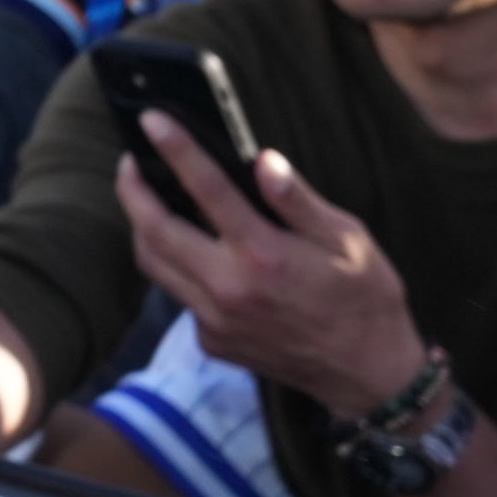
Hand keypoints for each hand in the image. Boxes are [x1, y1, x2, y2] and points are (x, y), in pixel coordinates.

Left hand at [113, 119, 424, 414]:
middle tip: (128, 161)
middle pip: (155, 231)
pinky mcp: (212, 342)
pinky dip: (176, 267)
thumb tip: (264, 161)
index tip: (151, 122)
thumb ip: (298, 201)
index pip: (207, 190)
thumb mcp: (348, 240)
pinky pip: (179, 296)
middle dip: (132, 191)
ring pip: (155, 266)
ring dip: (142, 228)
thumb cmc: (365, 300)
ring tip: (146, 198)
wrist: (368, 375)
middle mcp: (229, 289)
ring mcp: (215, 321)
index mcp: (264, 256)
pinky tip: (191, 250)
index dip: (175, 150)